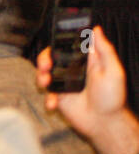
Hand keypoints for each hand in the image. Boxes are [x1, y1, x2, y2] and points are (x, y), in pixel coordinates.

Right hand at [36, 25, 138, 153]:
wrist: (104, 123)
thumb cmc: (112, 98)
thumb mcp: (113, 71)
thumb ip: (105, 50)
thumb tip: (97, 30)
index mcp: (84, 62)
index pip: (66, 47)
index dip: (57, 43)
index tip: (53, 45)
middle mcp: (71, 71)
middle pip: (50, 58)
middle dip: (43, 60)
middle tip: (46, 66)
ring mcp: (63, 84)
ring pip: (43, 74)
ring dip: (41, 77)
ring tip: (45, 83)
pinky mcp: (58, 98)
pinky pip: (46, 94)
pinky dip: (47, 98)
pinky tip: (54, 104)